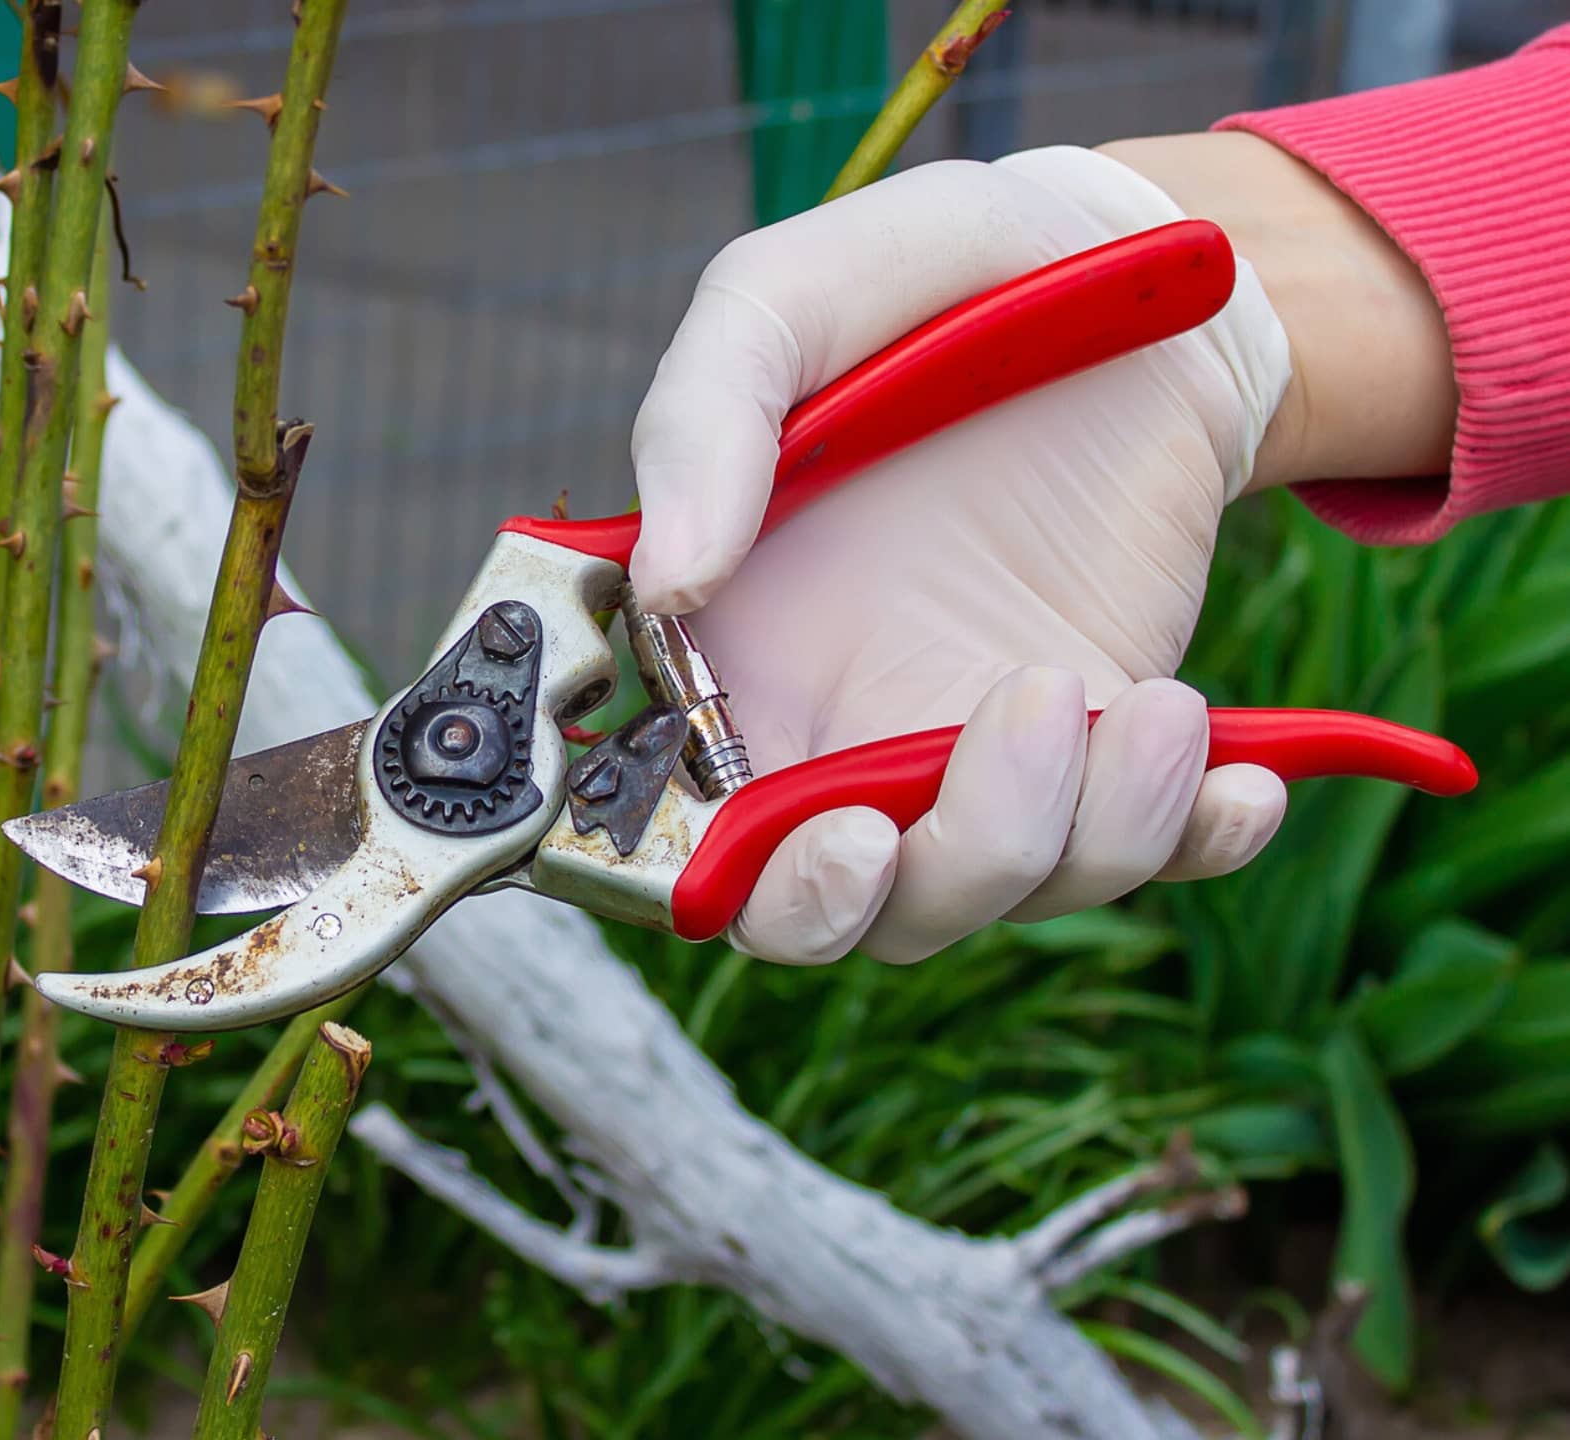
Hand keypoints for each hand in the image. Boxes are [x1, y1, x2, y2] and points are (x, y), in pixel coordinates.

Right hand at [629, 144, 1299, 965]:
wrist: (1116, 260)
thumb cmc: (920, 282)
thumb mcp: (782, 302)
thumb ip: (699, 423)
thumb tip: (670, 582)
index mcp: (717, 652)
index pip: (675, 828)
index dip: (715, 879)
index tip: (816, 837)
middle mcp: (826, 723)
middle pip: (825, 909)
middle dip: (888, 894)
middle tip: (951, 778)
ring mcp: (963, 742)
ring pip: (984, 891)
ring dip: (1069, 838)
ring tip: (1143, 705)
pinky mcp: (1093, 737)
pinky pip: (1136, 851)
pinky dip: (1192, 844)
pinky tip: (1241, 775)